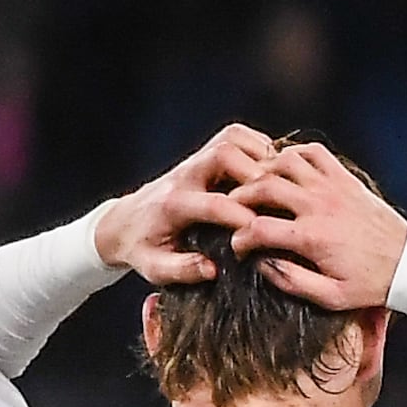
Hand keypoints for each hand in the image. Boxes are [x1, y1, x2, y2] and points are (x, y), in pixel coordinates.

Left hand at [90, 126, 275, 284]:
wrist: (125, 220)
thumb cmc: (143, 248)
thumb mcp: (154, 268)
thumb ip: (181, 269)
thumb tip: (212, 269)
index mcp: (173, 204)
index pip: (213, 203)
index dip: (242, 216)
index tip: (263, 232)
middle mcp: (185, 175)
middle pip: (224, 154)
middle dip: (256, 174)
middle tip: (279, 198)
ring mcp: (195, 161)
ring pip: (232, 138)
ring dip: (261, 155)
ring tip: (281, 182)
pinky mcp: (204, 154)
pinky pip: (235, 136)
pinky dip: (259, 147)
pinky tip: (272, 172)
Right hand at [228, 138, 406, 312]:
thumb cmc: (369, 285)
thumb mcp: (331, 297)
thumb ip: (292, 282)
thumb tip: (260, 263)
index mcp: (313, 238)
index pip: (257, 228)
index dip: (239, 237)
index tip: (238, 247)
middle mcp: (319, 206)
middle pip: (263, 187)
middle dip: (240, 197)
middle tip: (234, 209)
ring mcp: (332, 187)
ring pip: (284, 162)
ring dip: (263, 171)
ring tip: (255, 187)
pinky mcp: (344, 178)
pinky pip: (312, 153)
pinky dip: (292, 154)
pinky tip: (284, 169)